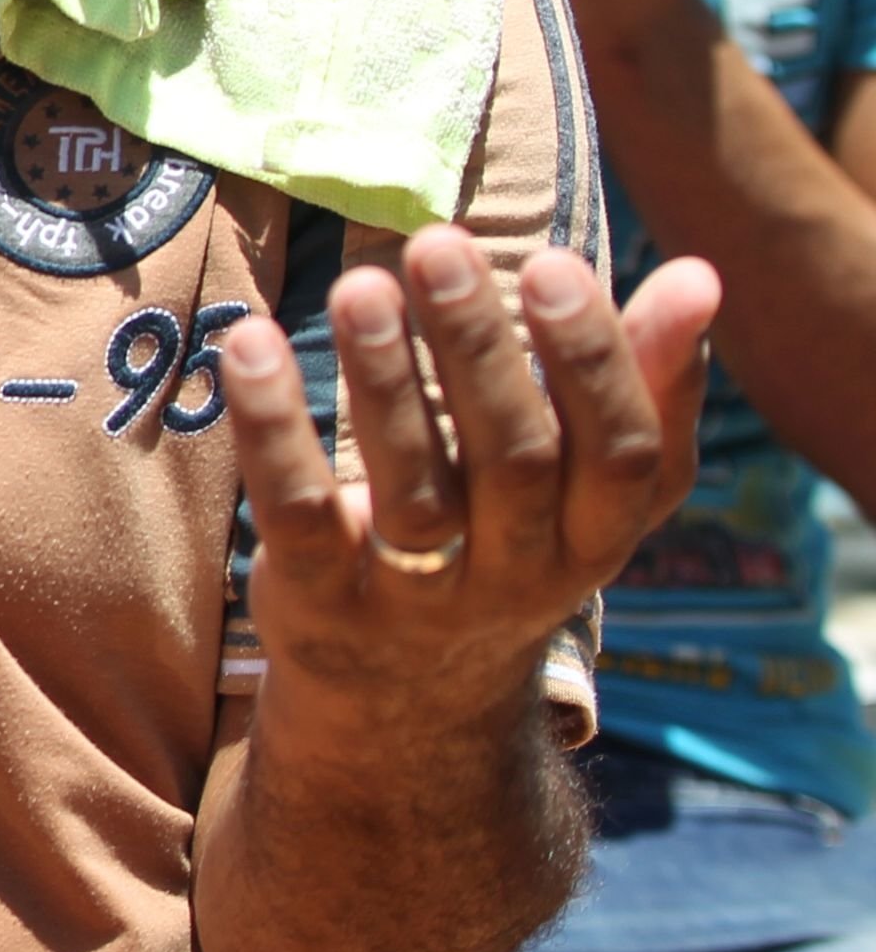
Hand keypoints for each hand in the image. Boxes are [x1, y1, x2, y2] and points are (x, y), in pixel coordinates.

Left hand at [215, 231, 714, 721]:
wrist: (409, 707)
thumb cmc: (512, 542)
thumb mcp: (590, 486)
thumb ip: (645, 384)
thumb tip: (698, 275)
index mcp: (597, 536)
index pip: (623, 452)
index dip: (596, 363)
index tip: (558, 262)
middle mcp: (519, 574)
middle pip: (513, 460)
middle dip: (478, 350)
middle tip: (439, 245)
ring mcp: (417, 596)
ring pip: (411, 488)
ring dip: (383, 379)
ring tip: (359, 284)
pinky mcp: (321, 601)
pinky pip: (300, 514)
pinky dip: (276, 430)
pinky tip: (252, 344)